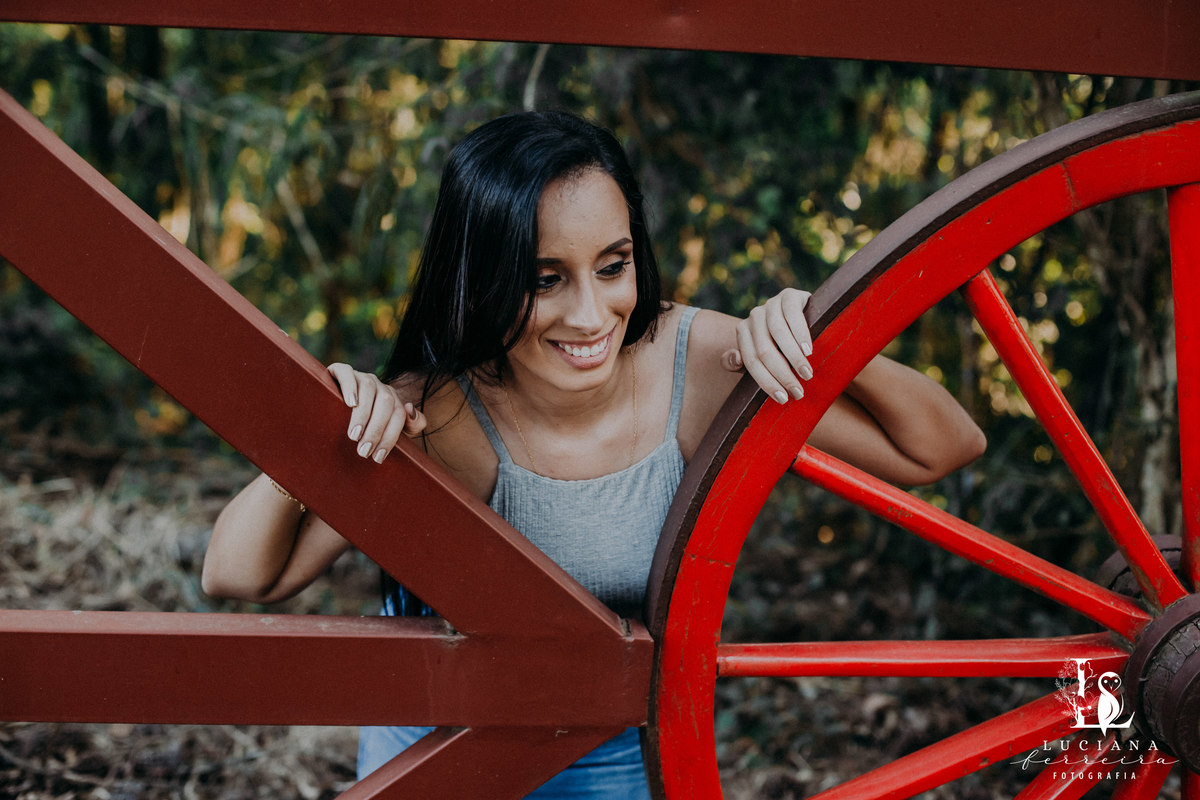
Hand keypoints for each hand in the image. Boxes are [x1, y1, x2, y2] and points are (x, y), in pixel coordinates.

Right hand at [327, 363, 426, 462]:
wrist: (333, 403)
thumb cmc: (365, 423)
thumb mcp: (390, 427)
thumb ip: (412, 424)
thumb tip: (410, 410)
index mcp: (392, 399)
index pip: (398, 415)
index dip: (390, 437)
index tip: (378, 457)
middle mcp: (379, 386)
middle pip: (385, 402)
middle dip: (375, 430)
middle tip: (363, 451)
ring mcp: (361, 377)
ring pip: (368, 388)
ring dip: (362, 414)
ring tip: (354, 436)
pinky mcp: (341, 371)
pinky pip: (347, 373)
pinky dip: (349, 387)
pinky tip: (350, 403)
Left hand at [723, 288, 813, 403]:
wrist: (804, 313)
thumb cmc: (780, 342)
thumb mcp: (761, 354)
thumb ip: (741, 361)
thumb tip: (734, 359)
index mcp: (743, 331)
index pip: (750, 361)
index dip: (766, 382)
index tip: (783, 399)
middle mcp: (754, 316)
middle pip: (763, 350)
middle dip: (782, 375)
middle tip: (798, 392)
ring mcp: (770, 304)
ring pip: (777, 333)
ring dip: (793, 357)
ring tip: (806, 374)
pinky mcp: (788, 295)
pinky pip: (792, 315)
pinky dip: (801, 335)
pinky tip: (808, 350)